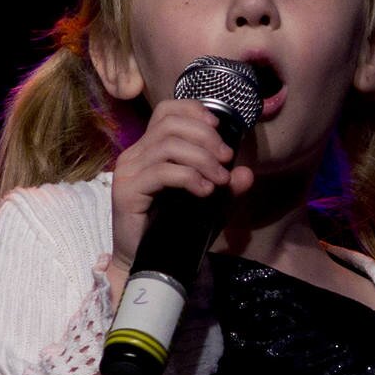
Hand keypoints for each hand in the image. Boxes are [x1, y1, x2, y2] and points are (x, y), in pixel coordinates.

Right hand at [107, 98, 254, 300]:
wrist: (145, 263)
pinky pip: (163, 171)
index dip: (194, 111)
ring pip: (168, 145)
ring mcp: (129, 171)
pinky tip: (204, 191)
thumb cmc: (173, 232)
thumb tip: (246, 173)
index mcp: (149, 148)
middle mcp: (135, 154)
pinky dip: (189, 177)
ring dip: (201, 159)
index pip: (166, 111)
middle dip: (205, 138)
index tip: (219, 131)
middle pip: (170, 124)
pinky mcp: (127, 190)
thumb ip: (226, 189)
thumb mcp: (208, 207)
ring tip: (218, 180)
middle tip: (226, 160)